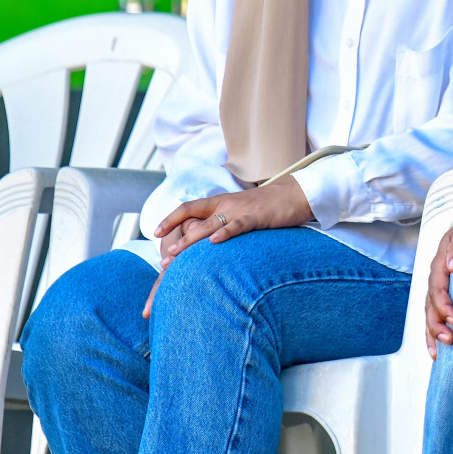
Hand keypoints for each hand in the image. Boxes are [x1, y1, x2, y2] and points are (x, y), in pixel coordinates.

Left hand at [143, 178, 313, 317]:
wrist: (297, 193)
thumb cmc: (269, 207)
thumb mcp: (242, 212)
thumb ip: (225, 222)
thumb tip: (207, 240)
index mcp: (221, 202)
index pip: (189, 208)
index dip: (171, 219)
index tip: (155, 233)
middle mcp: (226, 204)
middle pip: (194, 220)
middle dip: (177, 240)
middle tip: (164, 260)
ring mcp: (241, 210)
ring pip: (210, 224)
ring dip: (190, 240)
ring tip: (174, 254)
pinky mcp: (257, 217)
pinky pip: (238, 225)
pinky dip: (225, 233)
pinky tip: (214, 242)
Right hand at [424, 218, 452, 357]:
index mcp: (439, 266)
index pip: (438, 289)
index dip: (444, 305)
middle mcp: (435, 280)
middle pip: (431, 306)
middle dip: (437, 324)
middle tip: (450, 339)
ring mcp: (438, 290)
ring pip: (429, 315)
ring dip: (433, 333)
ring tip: (440, 352)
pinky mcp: (444, 297)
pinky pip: (434, 317)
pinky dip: (434, 334)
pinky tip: (437, 350)